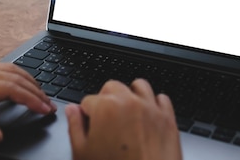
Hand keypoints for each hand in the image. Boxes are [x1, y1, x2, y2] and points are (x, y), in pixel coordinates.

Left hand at [0, 63, 55, 147]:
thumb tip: (0, 134)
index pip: (7, 89)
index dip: (30, 99)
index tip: (45, 110)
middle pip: (11, 75)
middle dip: (34, 89)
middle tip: (49, 104)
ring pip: (5, 67)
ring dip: (26, 79)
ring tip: (40, 93)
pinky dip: (14, 75)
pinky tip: (18, 83)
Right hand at [66, 79, 181, 159]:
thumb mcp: (82, 153)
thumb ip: (75, 127)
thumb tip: (72, 111)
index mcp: (105, 108)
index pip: (88, 100)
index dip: (86, 114)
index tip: (89, 124)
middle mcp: (128, 102)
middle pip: (112, 87)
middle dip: (106, 99)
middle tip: (105, 119)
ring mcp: (150, 108)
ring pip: (139, 86)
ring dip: (131, 95)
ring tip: (127, 112)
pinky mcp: (168, 117)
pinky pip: (161, 99)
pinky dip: (154, 104)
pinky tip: (147, 117)